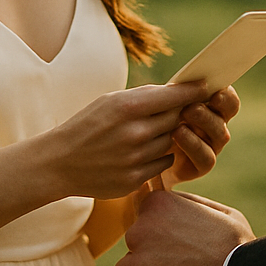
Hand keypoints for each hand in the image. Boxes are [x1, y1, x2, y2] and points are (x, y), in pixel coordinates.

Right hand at [42, 81, 206, 200]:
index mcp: (127, 107)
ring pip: (171, 142)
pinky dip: (159, 155)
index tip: (206, 86)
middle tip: (180, 109)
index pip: (174, 97)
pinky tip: (141, 151)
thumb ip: (143, 97)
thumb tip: (178, 91)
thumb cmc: (87, 125)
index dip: (193, 91)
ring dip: (166, 136)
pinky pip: (164, 162)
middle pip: (177, 118)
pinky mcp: (135, 179)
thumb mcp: (109, 102)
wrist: (59, 163)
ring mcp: (136, 158)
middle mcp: (134, 133)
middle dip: (179, 113)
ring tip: (146, 133)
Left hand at [113, 187, 254, 265]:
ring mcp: (138, 264)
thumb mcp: (219, 212)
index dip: (157, 232)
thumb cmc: (237, 246)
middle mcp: (140, 231)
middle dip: (150, 256)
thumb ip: (188, 203)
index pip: (141, 217)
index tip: (176, 243)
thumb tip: (167, 195)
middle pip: (133, 245)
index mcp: (157, 205)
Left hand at [164, 85, 239, 185]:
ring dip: (204, 121)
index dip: (227, 94)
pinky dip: (193, 144)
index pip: (229, 100)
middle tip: (195, 101)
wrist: (146, 157)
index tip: (216, 87)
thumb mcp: (166, 105)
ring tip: (185, 112)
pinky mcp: (201, 166)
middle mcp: (217, 127)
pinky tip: (178, 133)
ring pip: (219, 134)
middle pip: (226, 115)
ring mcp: (212, 147)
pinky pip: (206, 157)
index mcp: (213, 108)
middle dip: (216, 105)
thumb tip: (181, 82)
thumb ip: (178, 94)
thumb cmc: (158, 122)